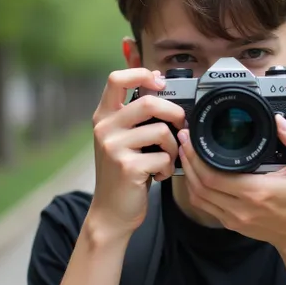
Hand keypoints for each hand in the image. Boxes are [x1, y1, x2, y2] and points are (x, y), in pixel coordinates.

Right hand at [89, 68, 185, 241]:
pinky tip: (161, 173)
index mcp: (104, 116)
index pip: (116, 79)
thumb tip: (161, 85)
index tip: (160, 81)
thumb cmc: (124, 170)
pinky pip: (164, 156)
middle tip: (181, 125)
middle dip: (175, 113)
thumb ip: (135, 115)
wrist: (111, 210)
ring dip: (174, 146)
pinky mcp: (128, 167)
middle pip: (150, 102)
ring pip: (162, 131)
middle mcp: (105, 128)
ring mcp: (114, 147)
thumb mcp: (122, 138)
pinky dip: (169, 166)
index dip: (141, 74)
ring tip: (168, 157)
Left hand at [177, 114, 285, 251]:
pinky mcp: (230, 223)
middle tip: (184, 138)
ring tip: (185, 152)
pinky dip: (194, 188)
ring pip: (197, 196)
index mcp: (256, 191)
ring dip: (188, 173)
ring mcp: (233, 218)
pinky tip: (193, 173)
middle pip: (199, 184)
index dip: (196, 156)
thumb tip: (279, 122)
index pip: (212, 175)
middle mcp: (241, 207)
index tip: (192, 136)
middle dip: (188, 159)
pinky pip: (204, 205)